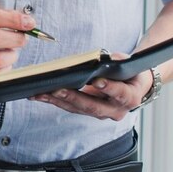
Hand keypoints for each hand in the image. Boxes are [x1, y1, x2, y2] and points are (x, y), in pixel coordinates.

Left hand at [30, 67, 150, 121]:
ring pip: (77, 108)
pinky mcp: (87, 112)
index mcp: (130, 98)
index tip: (97, 81)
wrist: (133, 88)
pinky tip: (38, 95)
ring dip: (58, 100)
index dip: (109, 88)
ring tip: (40, 92)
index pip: (120, 93)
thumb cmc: (130, 73)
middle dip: (74, 97)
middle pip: (93, 106)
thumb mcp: (130, 64)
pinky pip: (70, 107)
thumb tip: (109, 58)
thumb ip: (121, 61)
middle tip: (58, 89)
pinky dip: (54, 101)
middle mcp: (115, 110)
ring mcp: (101, 113)